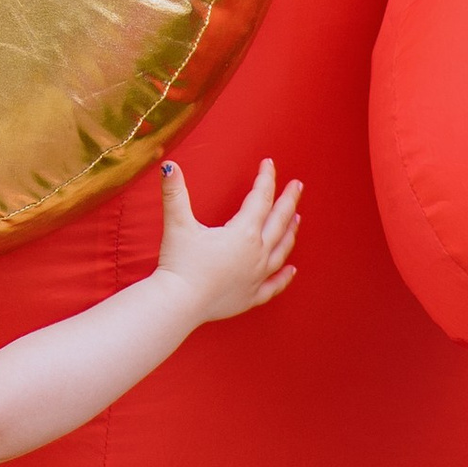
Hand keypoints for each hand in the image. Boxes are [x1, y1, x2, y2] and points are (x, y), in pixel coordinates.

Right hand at [153, 153, 299, 326]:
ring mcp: (257, 277)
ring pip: (281, 251)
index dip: (265, 179)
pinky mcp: (251, 296)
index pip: (260, 199)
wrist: (179, 303)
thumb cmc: (180, 264)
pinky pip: (274, 285)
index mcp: (243, 233)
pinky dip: (284, 277)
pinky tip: (292, 270)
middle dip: (289, 201)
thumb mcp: (178, 224)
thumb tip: (169, 166)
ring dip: (290, 233)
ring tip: (297, 219)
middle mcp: (257, 254)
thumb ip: (175, 193)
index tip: (269, 163)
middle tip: (298, 186)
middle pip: (279, 222)